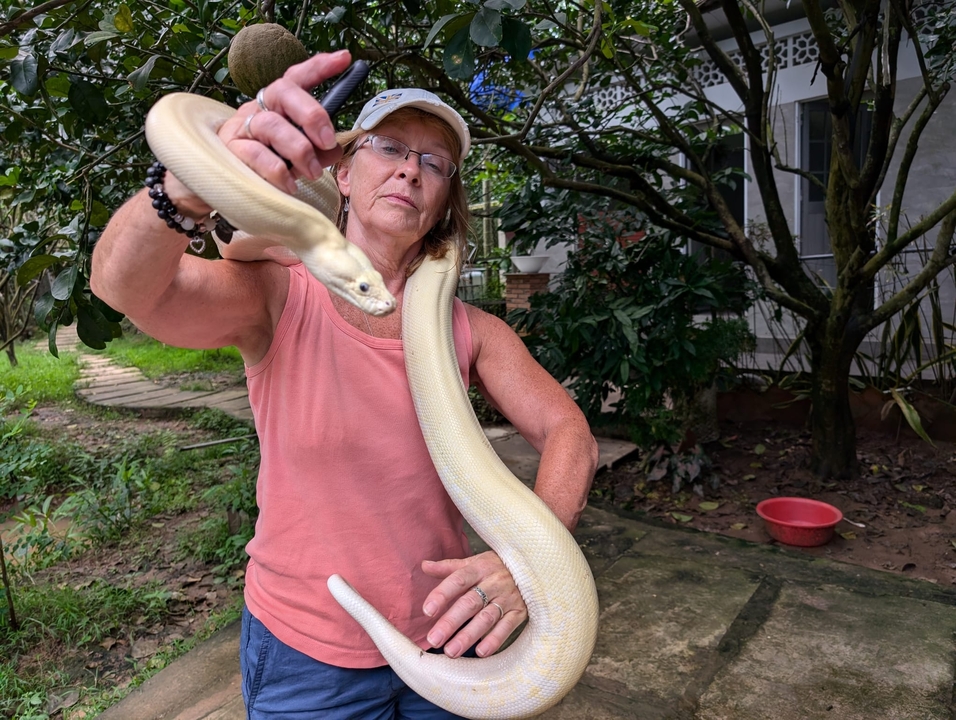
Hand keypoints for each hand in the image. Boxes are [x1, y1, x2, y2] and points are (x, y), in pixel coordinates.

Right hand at [162, 51, 351, 216]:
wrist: (219, 185)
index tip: (344, 58)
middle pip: (283, 91)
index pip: (296, 78)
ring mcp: (241, 127)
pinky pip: (256, 155)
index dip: (319, 67)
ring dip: (299, 149)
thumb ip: (318, 149)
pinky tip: (291, 185)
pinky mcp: (230, 150)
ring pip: (271, 125)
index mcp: (277, 104)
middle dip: (311, 114)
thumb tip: (334, 148)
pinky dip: (279, 172)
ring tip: (313, 172)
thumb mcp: (296, 155)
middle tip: (328, 140)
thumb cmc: (265, 166)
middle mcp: (258, 108)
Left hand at [421, 551, 526, 658]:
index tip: (427, 611)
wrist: (533, 566)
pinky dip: (494, 639)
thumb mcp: (475, 562)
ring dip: (468, 636)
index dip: (442, 594)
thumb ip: (450, 567)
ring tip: (451, 652)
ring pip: (486, 618)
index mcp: (479, 568)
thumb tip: (424, 566)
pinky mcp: (519, 612)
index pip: (458, 580)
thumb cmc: (496, 566)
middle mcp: (493, 583)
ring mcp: (508, 598)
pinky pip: (507, 627)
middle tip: (433, 640)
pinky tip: (480, 652)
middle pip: (470, 603)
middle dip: (451, 622)